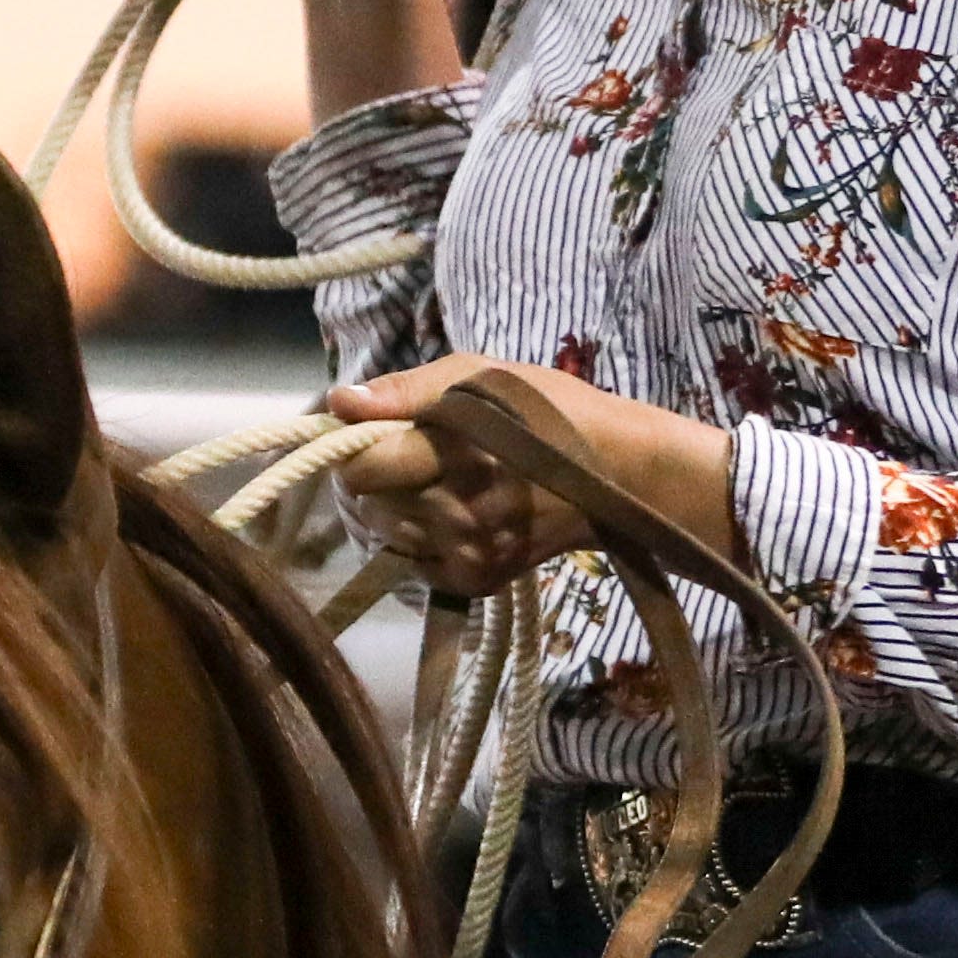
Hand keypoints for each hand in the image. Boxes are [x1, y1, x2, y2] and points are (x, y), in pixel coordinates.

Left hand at [322, 354, 736, 597]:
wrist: (618, 475)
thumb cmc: (547, 411)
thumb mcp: (479, 375)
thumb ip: (404, 392)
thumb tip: (339, 402)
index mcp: (453, 455)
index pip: (360, 471)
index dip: (350, 451)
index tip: (368, 434)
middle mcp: (456, 513)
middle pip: (366, 505)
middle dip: (371, 478)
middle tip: (405, 456)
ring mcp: (467, 554)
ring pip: (384, 535)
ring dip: (392, 509)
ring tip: (432, 482)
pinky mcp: (476, 581)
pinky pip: (412, 563)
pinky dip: (416, 539)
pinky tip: (447, 512)